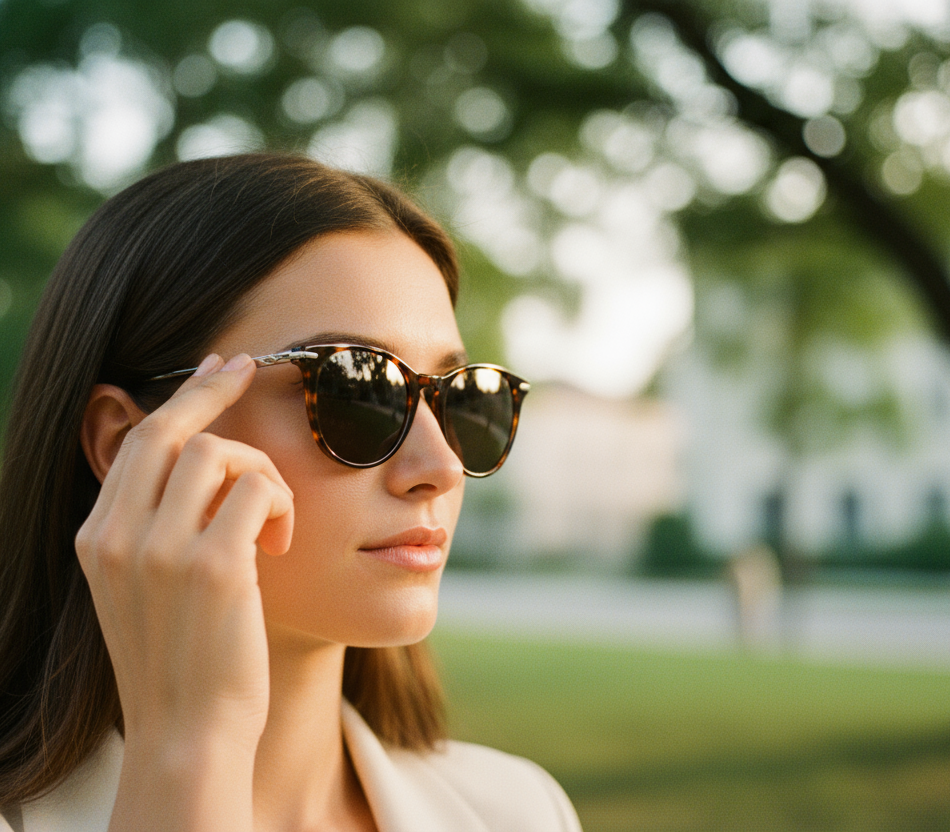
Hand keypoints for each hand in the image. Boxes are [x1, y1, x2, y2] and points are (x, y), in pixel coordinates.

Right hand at [75, 353, 293, 830]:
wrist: (186, 734)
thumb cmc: (182, 659)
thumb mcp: (144, 587)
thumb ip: (156, 526)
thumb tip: (196, 463)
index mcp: (98, 538)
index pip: (139, 441)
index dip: (183, 397)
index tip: (217, 368)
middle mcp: (117, 536)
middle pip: (172, 430)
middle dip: (216, 390)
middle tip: (252, 370)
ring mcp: (160, 549)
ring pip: (222, 453)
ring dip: (263, 475)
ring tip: (272, 524)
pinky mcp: (211, 566)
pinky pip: (259, 488)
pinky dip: (282, 504)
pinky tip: (281, 542)